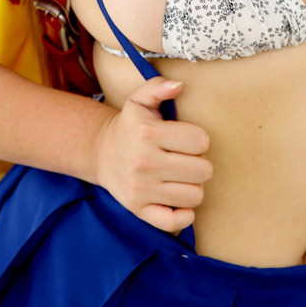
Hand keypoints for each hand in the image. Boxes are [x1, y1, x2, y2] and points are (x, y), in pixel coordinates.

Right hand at [94, 77, 212, 234]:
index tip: (186, 139)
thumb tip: (178, 85)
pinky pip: (175, 221)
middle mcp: (144, 163)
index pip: (201, 140)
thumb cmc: (131, 126)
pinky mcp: (139, 210)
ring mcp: (141, 190)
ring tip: (180, 176)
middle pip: (203, 171)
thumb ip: (158, 87)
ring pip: (195, 195)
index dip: (199, 139)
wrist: (101, 153)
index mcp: (148, 134)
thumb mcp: (140, 100)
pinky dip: (184, 213)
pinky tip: (178, 199)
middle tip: (185, 159)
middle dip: (199, 163)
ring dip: (193, 186)